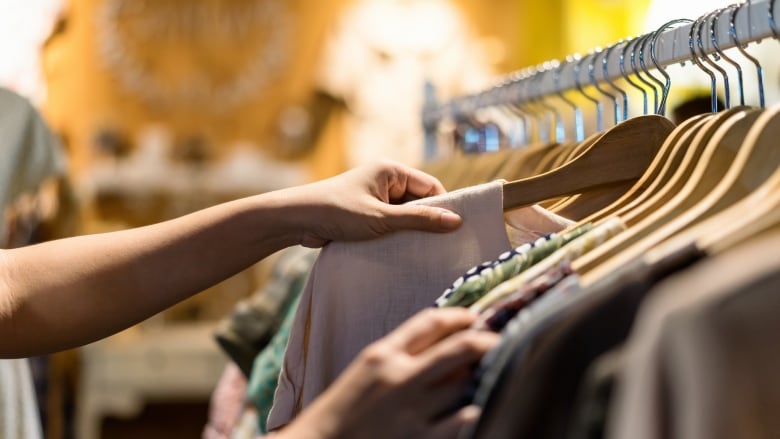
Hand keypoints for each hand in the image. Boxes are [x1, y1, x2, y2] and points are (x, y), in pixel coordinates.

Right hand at [278, 308, 499, 438]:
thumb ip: (400, 356)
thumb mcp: (365, 373)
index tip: (474, 318)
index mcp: (382, 355)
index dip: (459, 316)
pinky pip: (465, 421)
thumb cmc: (342, 413)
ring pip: (468, 383)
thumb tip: (446, 347)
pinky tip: (482, 409)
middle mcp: (400, 378)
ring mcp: (413, 411)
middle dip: (488, 341)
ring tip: (494, 376)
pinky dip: (477, 412)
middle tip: (501, 342)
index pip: (430, 322)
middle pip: (461, 347)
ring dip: (484, 378)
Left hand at [283, 160, 461, 246]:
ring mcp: (376, 197)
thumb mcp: (382, 218)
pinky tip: (402, 252)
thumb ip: (419, 220)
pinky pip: (391, 224)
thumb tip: (456, 221)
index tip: (455, 230)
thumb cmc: (337, 212)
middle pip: (420, 202)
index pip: (431, 187)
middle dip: (426, 222)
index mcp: (392, 171)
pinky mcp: (366, 213)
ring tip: (421, 251)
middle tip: (441, 245)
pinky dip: (396, 236)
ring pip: (405, 216)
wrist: (296, 220)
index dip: (443, 207)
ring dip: (409, 232)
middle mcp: (385, 180)